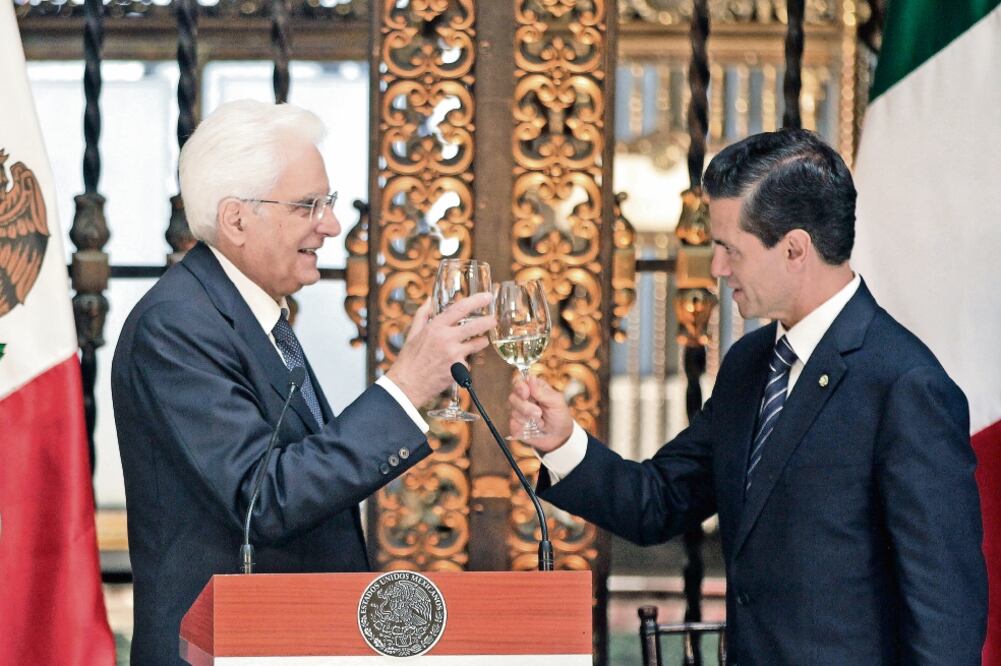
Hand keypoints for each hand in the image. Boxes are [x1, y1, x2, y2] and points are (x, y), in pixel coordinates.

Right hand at [387, 293, 495, 407]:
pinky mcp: (459, 370)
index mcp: (435, 327)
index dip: (477, 300)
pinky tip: (456, 365)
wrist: (407, 385)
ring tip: (478, 342)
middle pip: (476, 326)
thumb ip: (422, 315)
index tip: (487, 296)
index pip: (460, 308)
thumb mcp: (413, 334)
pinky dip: (466, 362)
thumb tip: (429, 300)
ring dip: (481, 342)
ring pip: (478, 344)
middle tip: (493, 320)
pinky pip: (469, 362)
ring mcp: (454, 354)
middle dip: (488, 321)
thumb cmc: (409, 360)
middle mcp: (447, 338)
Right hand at [508, 375, 573, 452]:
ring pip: (513, 411)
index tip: (526, 393)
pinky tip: (532, 428)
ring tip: (540, 422)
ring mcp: (517, 412)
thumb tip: (530, 378)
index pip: (518, 381)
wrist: (559, 438)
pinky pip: (513, 424)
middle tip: (538, 413)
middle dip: (525, 406)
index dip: (519, 386)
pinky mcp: (515, 425)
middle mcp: (523, 398)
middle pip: (513, 396)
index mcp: (533, 388)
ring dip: (527, 418)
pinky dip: (524, 427)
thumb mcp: (557, 402)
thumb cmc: (559, 416)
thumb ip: (542, 391)